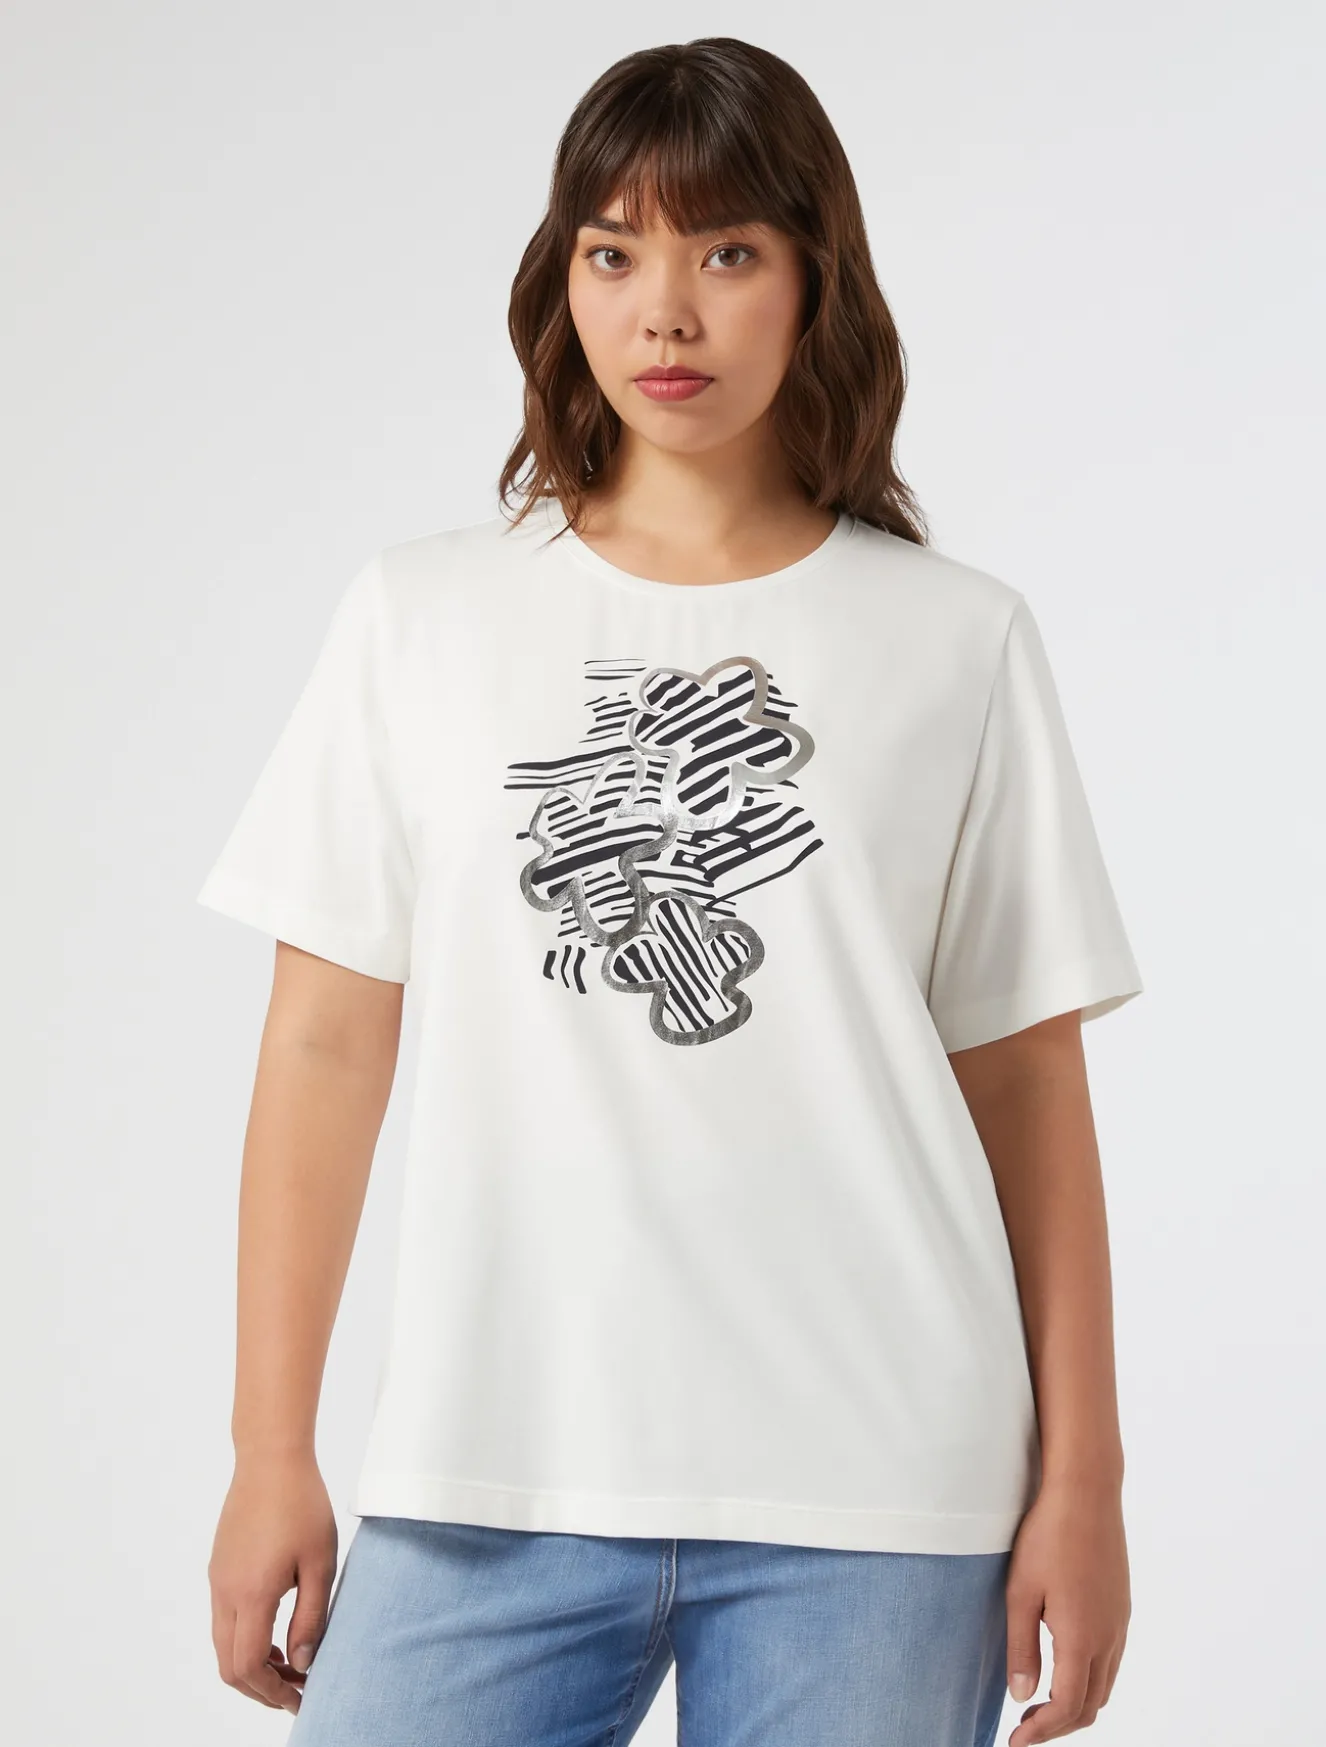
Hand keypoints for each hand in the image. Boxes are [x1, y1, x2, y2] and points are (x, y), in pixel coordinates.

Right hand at [208, 1450, 338, 1713]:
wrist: (270, 1458)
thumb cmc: (302, 1504)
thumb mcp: (320, 1563)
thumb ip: (311, 1618)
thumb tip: (303, 1664)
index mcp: (251, 1594)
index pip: (250, 1666)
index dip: (273, 1692)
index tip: (300, 1698)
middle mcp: (225, 1592)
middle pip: (230, 1665)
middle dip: (261, 1688)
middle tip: (296, 1692)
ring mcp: (218, 1579)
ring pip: (223, 1644)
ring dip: (253, 1664)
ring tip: (291, 1665)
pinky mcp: (219, 1567)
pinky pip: (224, 1619)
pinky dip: (245, 1638)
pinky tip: (276, 1631)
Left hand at [1003, 1477, 1130, 1742]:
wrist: (1087, 1492)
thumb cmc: (1048, 1536)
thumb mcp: (1021, 1592)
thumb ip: (1021, 1648)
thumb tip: (1021, 1696)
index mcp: (1082, 1638)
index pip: (1067, 1707)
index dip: (1042, 1733)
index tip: (1015, 1741)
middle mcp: (1109, 1637)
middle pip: (1091, 1705)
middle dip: (1059, 1725)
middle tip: (1023, 1727)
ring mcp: (1119, 1623)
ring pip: (1104, 1685)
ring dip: (1075, 1704)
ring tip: (1039, 1703)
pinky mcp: (1121, 1607)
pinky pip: (1111, 1661)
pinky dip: (1089, 1680)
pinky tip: (1064, 1667)